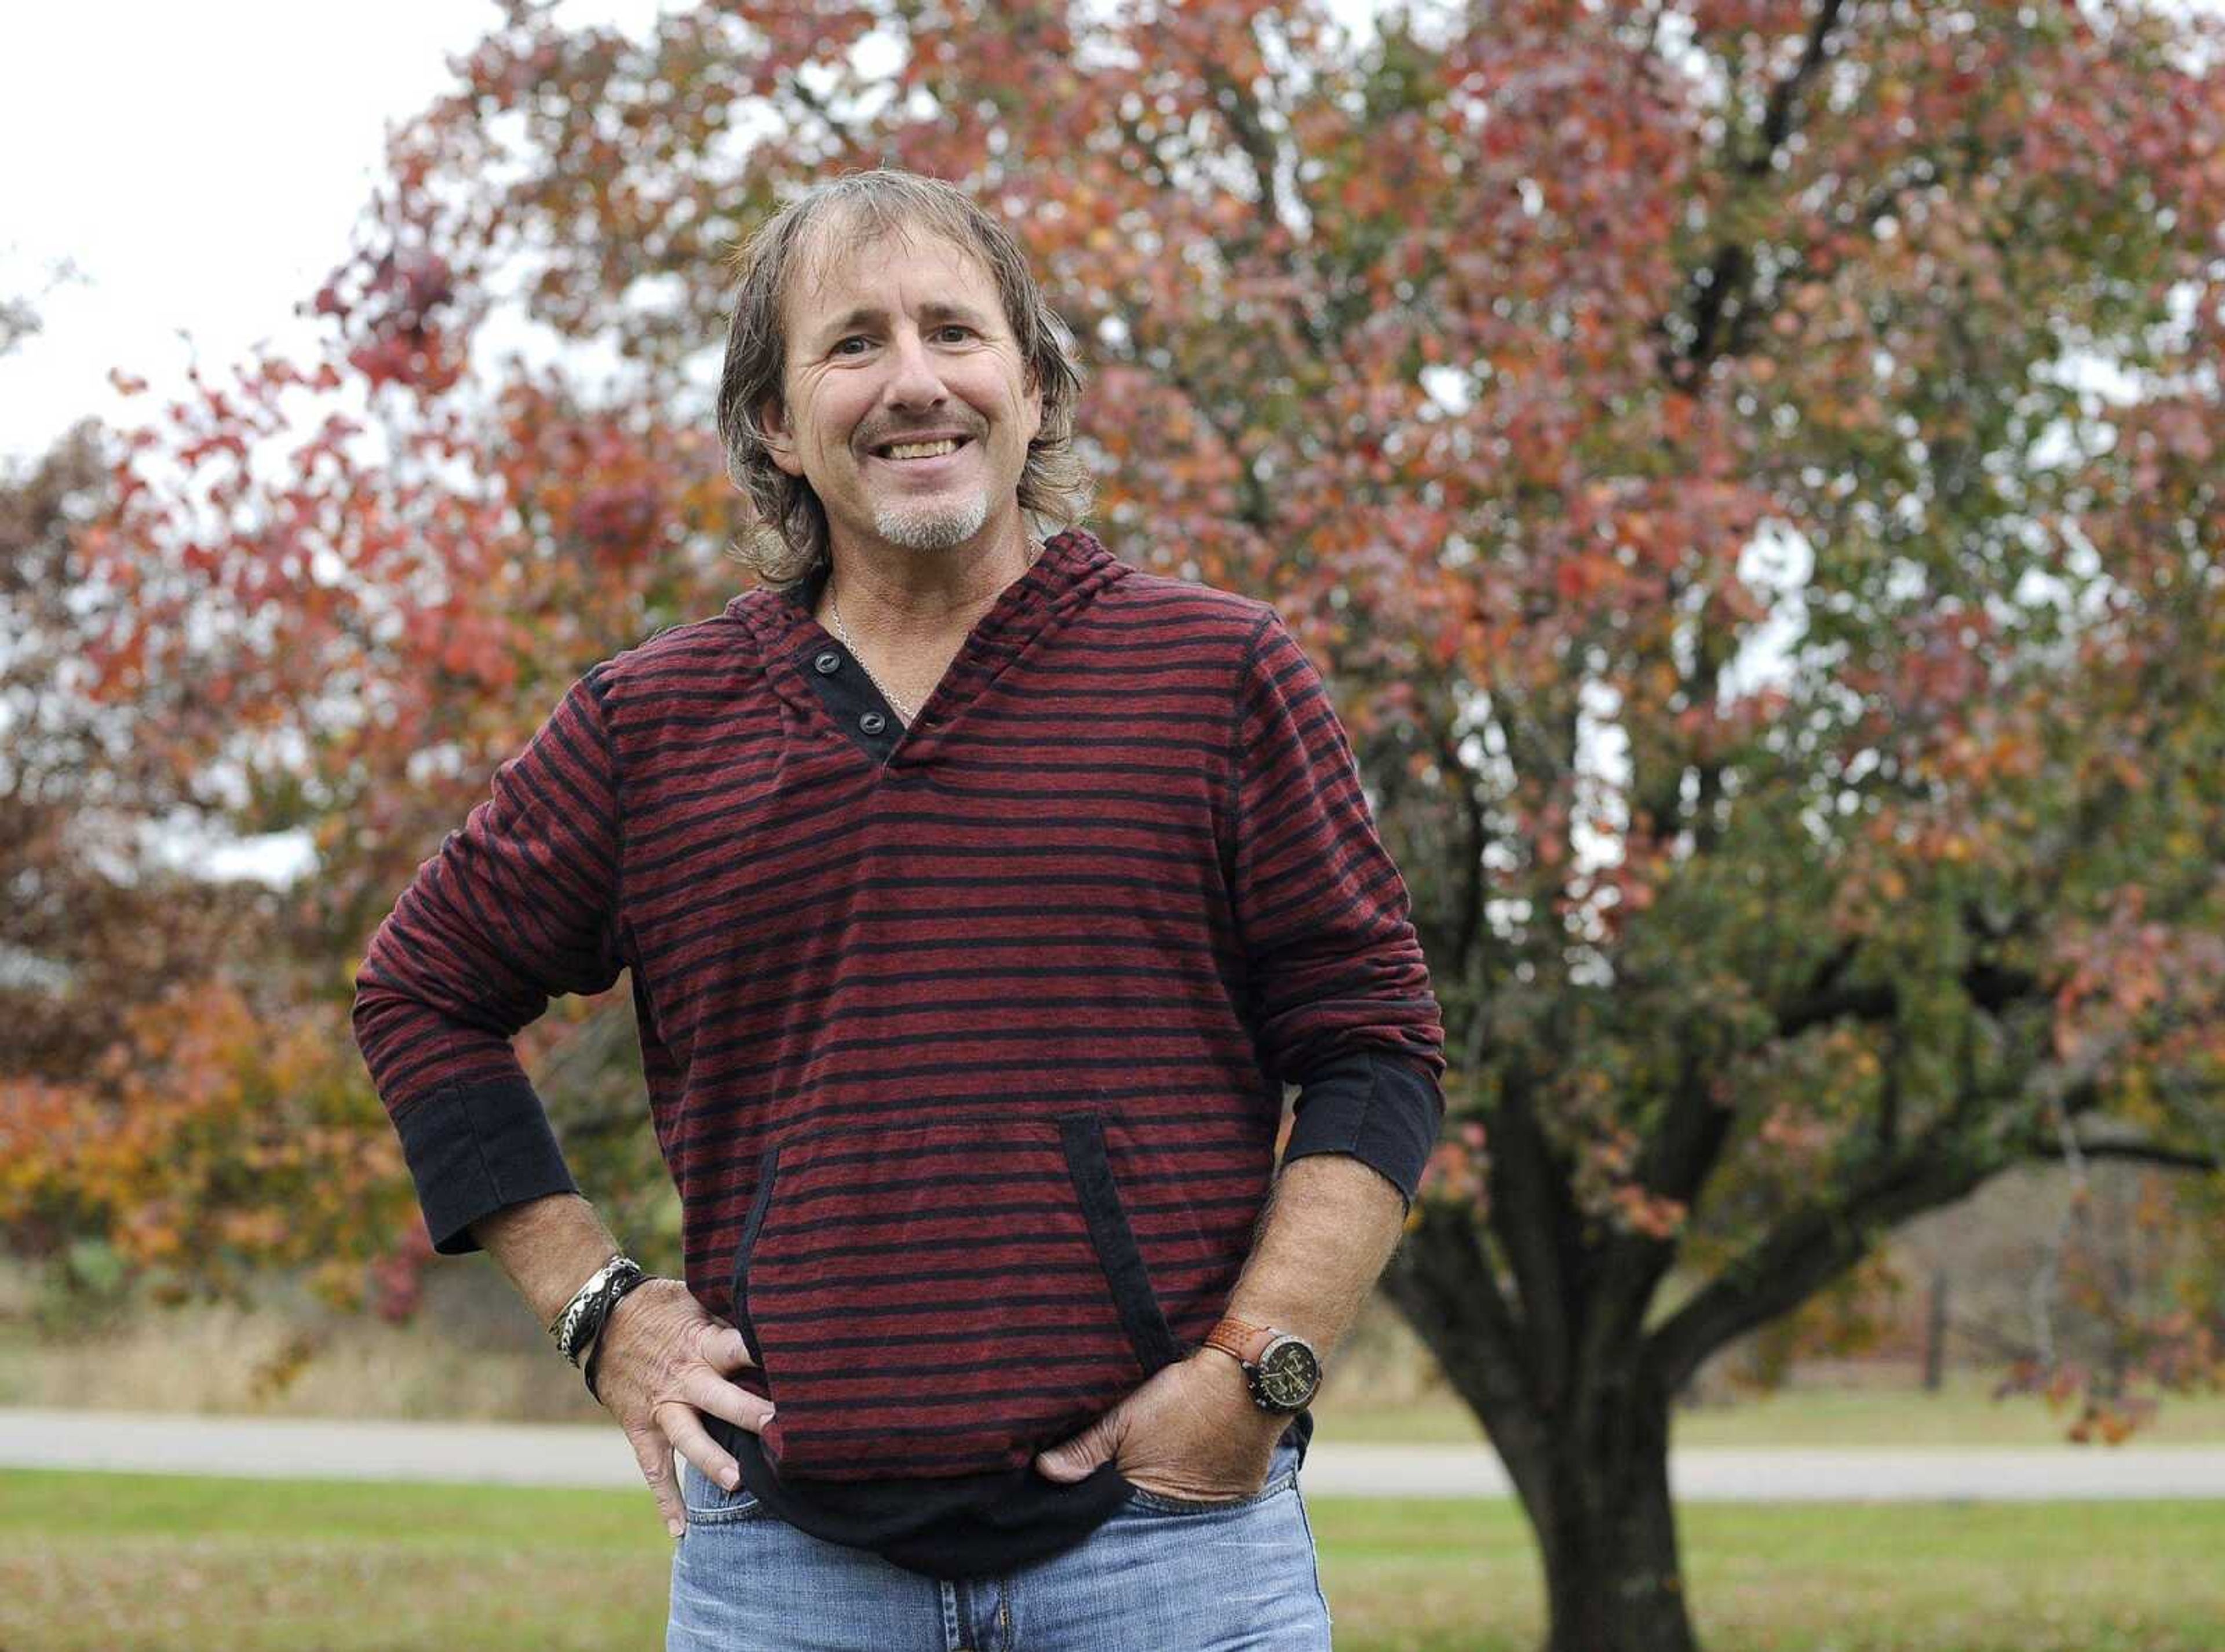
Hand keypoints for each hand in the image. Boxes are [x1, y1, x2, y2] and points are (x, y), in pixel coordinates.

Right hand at [586, 1277, 775, 1536]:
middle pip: (720, 1399)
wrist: (598, 1318)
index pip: (738, 1349)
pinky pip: (654, 1469)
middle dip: (749, 1414)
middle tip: (778, 1430)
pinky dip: (666, 1501)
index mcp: (701, 1344)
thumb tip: (771, 1321)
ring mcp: (661, 1408)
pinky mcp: (641, 1428)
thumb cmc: (658, 1306)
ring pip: (688, 1439)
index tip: (798, 1369)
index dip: (763, 1356)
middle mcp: (684, 1380)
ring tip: (738, 1483)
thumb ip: (727, 1316)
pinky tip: (681, 1532)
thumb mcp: (693, 1299)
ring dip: (711, 1461)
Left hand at [1032, 1351, 1284, 1502]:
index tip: (1115, 1477)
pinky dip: (1214, 1476)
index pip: (1126, 1509)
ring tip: (1180, 1454)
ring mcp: (1223, 1498)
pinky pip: (1224, 1489)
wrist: (1243, 1376)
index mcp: (1155, 1494)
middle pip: (1161, 1506)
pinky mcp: (1247, 1485)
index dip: (1117, 1493)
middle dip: (1149, 1491)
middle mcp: (1190, 1507)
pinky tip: (1207, 1452)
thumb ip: (1086, 1449)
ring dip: (1184, 1483)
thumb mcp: (1125, 1418)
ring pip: (1194, 1499)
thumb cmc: (1181, 1396)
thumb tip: (1045, 1472)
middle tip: (1150, 1461)